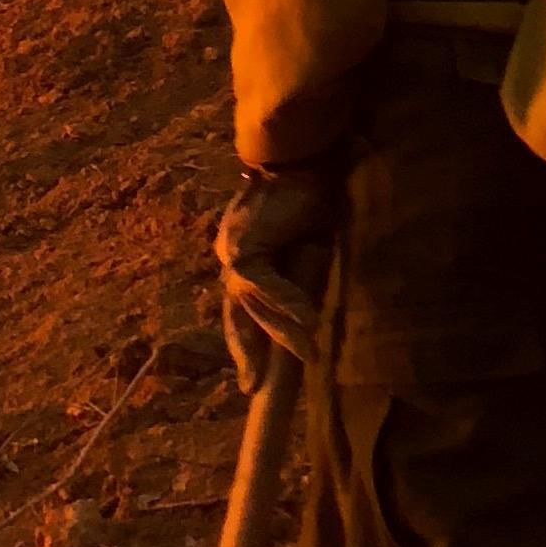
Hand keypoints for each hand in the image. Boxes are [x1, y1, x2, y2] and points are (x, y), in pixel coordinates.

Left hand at [215, 167, 336, 391]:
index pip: (242, 308)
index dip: (247, 342)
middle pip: (236, 315)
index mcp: (245, 258)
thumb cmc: (308, 196)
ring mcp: (233, 249)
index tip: (250, 379)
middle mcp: (232, 256)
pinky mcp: (244, 243)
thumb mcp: (306, 242)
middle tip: (253, 388)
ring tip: (307, 355)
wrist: (300, 158)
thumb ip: (300, 275)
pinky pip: (264, 283)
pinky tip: (308, 320)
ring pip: (252, 304)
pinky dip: (287, 301)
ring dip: (282, 332)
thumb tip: (313, 314)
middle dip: (246, 353)